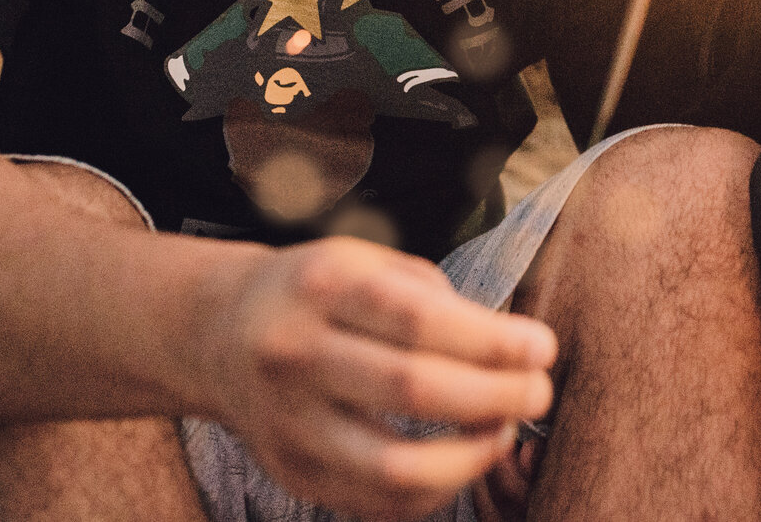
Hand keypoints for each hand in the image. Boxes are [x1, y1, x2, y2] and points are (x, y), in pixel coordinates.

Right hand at [204, 235, 557, 520]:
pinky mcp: (289, 472)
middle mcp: (295, 353)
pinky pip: (375, 502)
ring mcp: (286, 422)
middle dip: (493, 395)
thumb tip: (511, 351)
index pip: (418, 320)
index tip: (542, 347)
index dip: (491, 340)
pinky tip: (464, 460)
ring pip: (391, 466)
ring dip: (468, 458)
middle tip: (539, 391)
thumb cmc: (320, 293)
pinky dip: (435, 490)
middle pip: (410, 389)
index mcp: (321, 286)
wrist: (218, 333)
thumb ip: (433, 299)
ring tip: (504, 431)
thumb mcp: (366, 262)